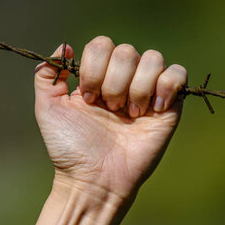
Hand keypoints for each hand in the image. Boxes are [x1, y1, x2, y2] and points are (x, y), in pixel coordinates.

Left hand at [35, 36, 186, 203]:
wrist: (95, 180)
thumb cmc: (70, 148)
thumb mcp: (48, 108)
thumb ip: (47, 74)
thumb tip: (64, 46)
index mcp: (97, 76)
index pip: (102, 45)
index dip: (94, 68)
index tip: (88, 99)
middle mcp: (123, 79)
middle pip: (127, 51)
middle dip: (114, 83)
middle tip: (109, 110)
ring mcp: (147, 91)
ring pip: (152, 59)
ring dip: (137, 87)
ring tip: (128, 114)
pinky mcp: (169, 106)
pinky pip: (178, 73)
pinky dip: (166, 86)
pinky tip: (151, 110)